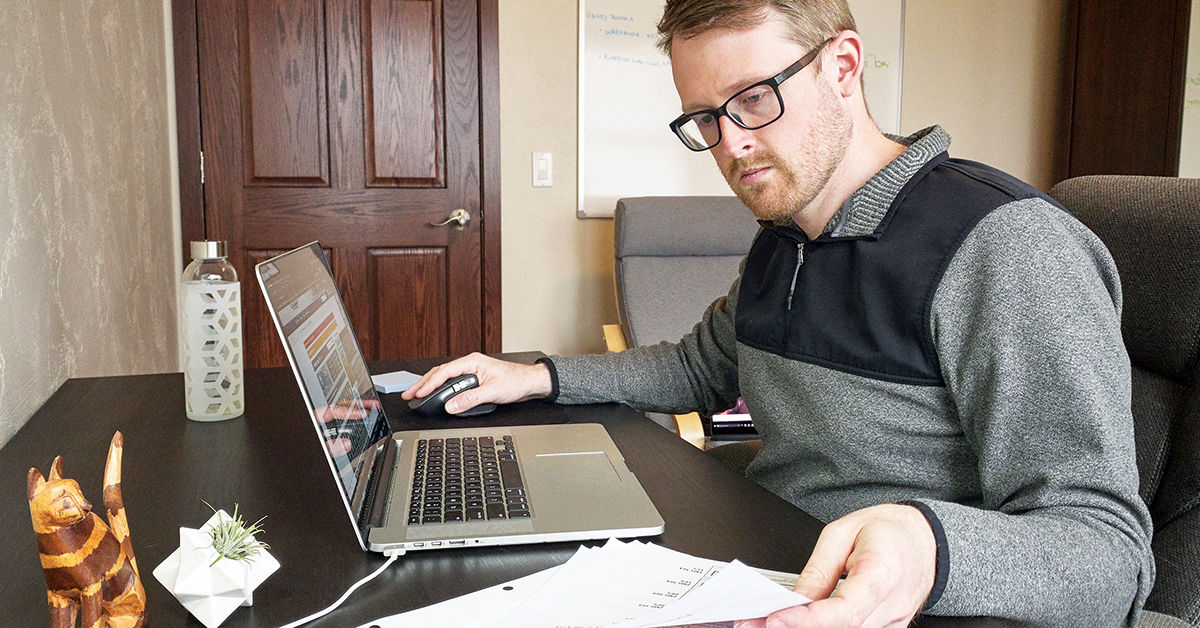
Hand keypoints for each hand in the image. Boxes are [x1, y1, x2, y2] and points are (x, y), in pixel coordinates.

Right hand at [400, 353, 553, 413]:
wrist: (530, 382)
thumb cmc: (516, 381)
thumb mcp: (492, 392)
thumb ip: (470, 399)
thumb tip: (451, 405)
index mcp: (472, 362)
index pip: (445, 372)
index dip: (430, 384)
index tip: (419, 393)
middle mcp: (470, 364)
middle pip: (440, 373)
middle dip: (423, 384)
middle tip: (408, 395)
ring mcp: (471, 371)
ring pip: (444, 377)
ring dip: (430, 386)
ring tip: (416, 395)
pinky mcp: (474, 379)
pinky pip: (452, 382)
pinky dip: (441, 388)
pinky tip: (435, 394)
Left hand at [736, 504, 935, 627]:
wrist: (926, 542)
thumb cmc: (889, 531)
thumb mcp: (844, 532)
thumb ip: (819, 569)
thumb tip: (795, 598)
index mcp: (884, 571)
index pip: (845, 609)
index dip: (809, 619)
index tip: (776, 618)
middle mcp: (892, 604)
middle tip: (753, 623)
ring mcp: (893, 622)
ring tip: (766, 622)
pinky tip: (797, 623)